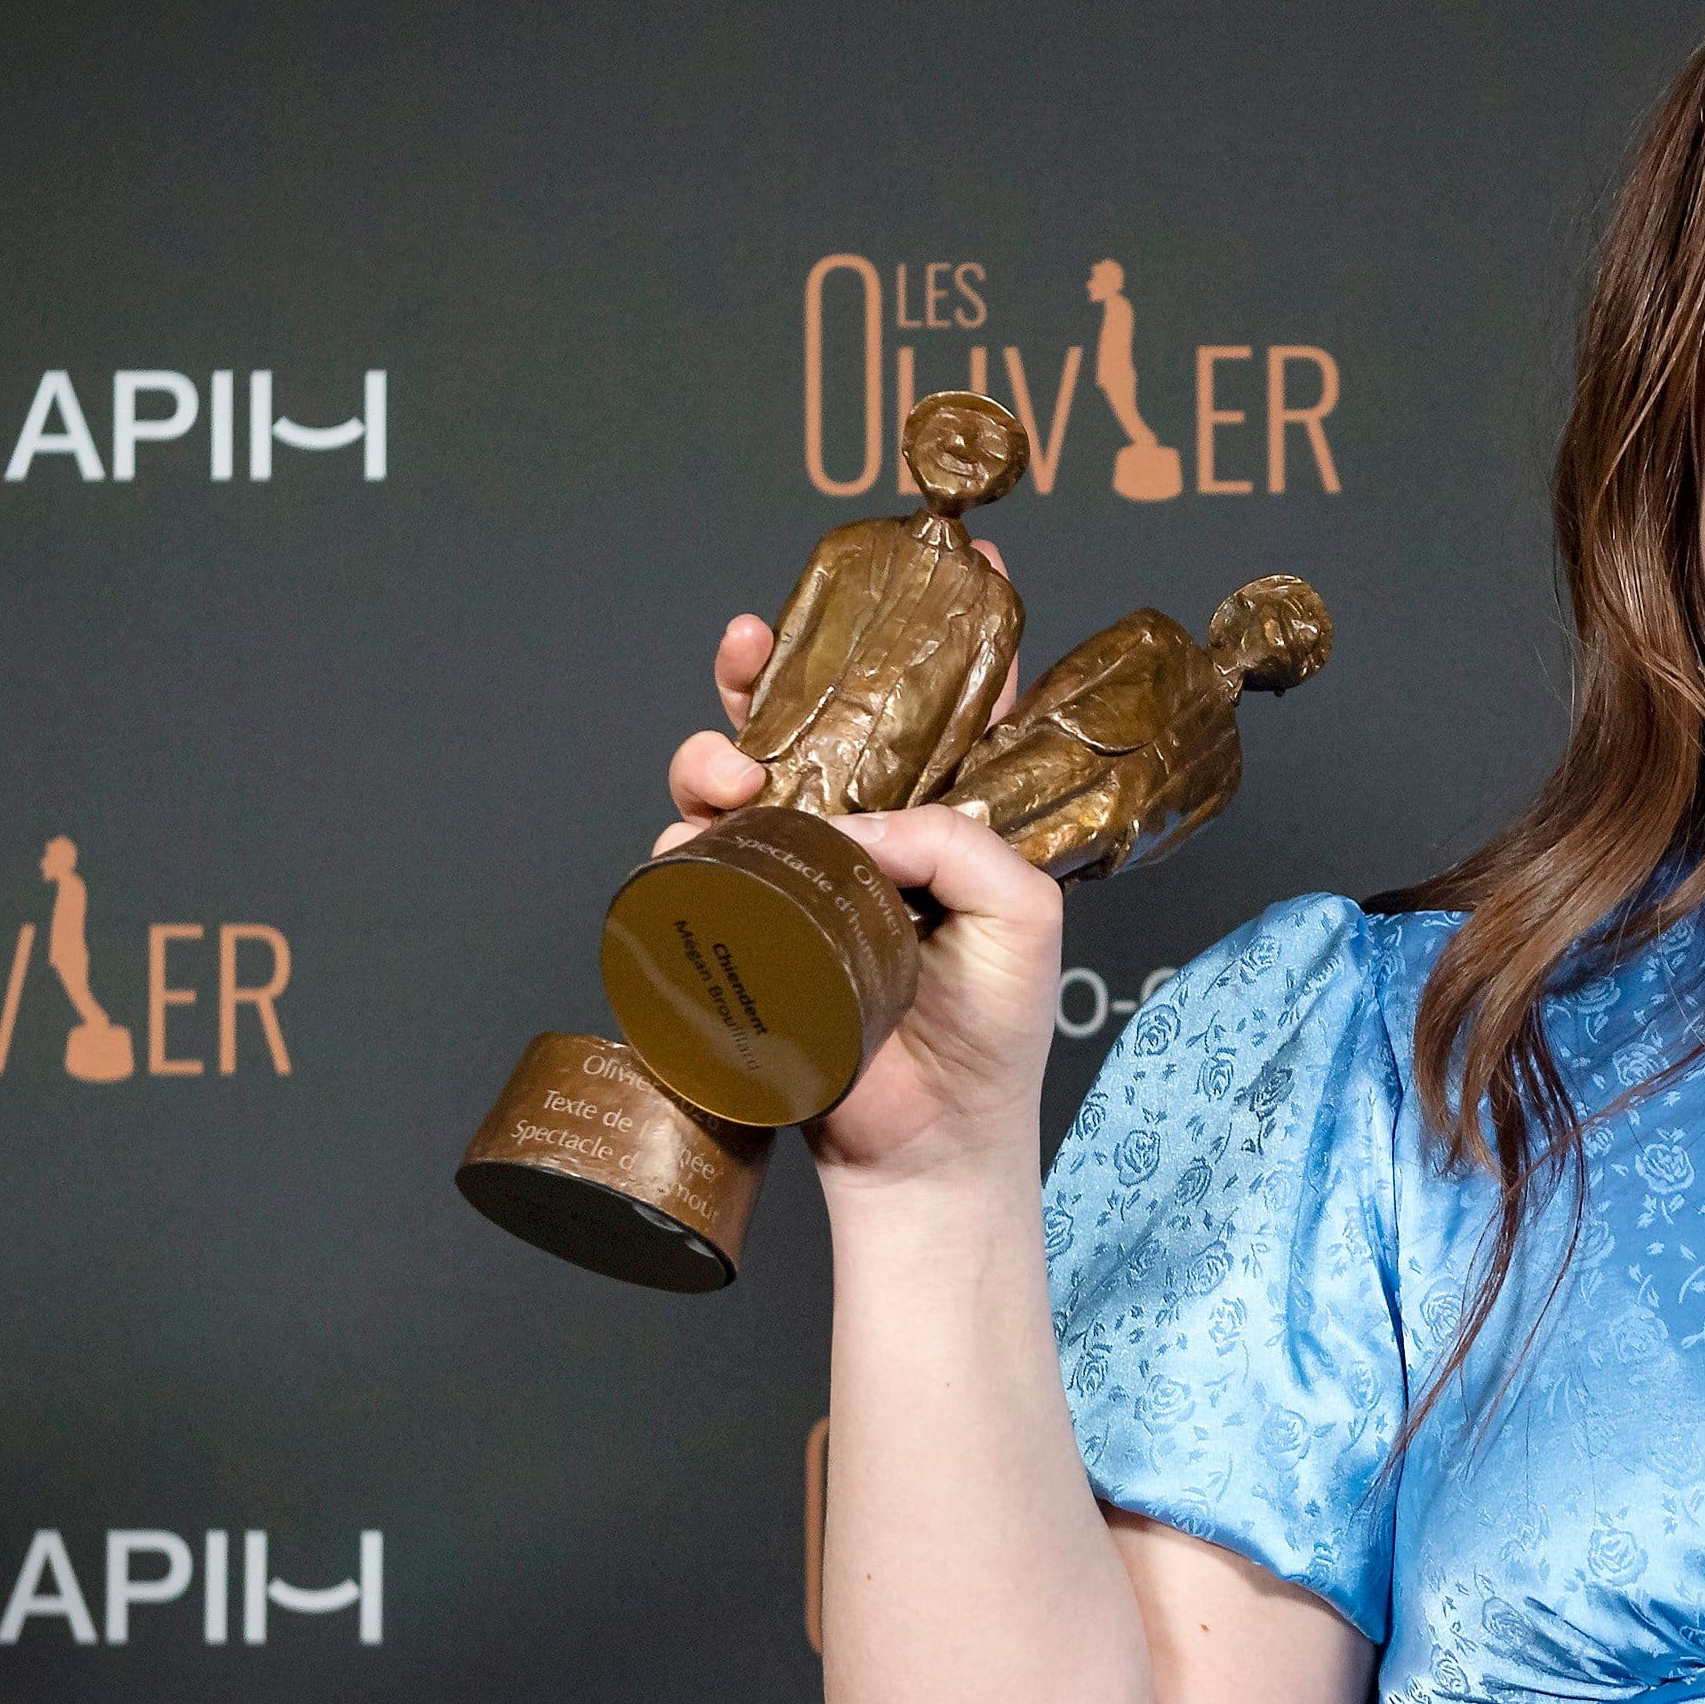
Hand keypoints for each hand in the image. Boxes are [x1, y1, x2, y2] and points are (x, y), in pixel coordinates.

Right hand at [651, 569, 1048, 1184]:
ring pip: (734, 774)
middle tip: (754, 644)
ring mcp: (798, 875)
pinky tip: (700, 836)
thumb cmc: (991, 1032)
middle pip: (811, 717)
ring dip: (715, 748)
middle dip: (774, 663)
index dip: (946, 631)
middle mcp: (865, 832)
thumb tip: (851, 820)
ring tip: (734, 773)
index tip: (954, 561)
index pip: (942, 705)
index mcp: (944, 817)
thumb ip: (955, 839)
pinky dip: (684, 834)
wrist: (928, 1141)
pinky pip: (693, 858)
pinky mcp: (744, 925)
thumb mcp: (1020, 913)